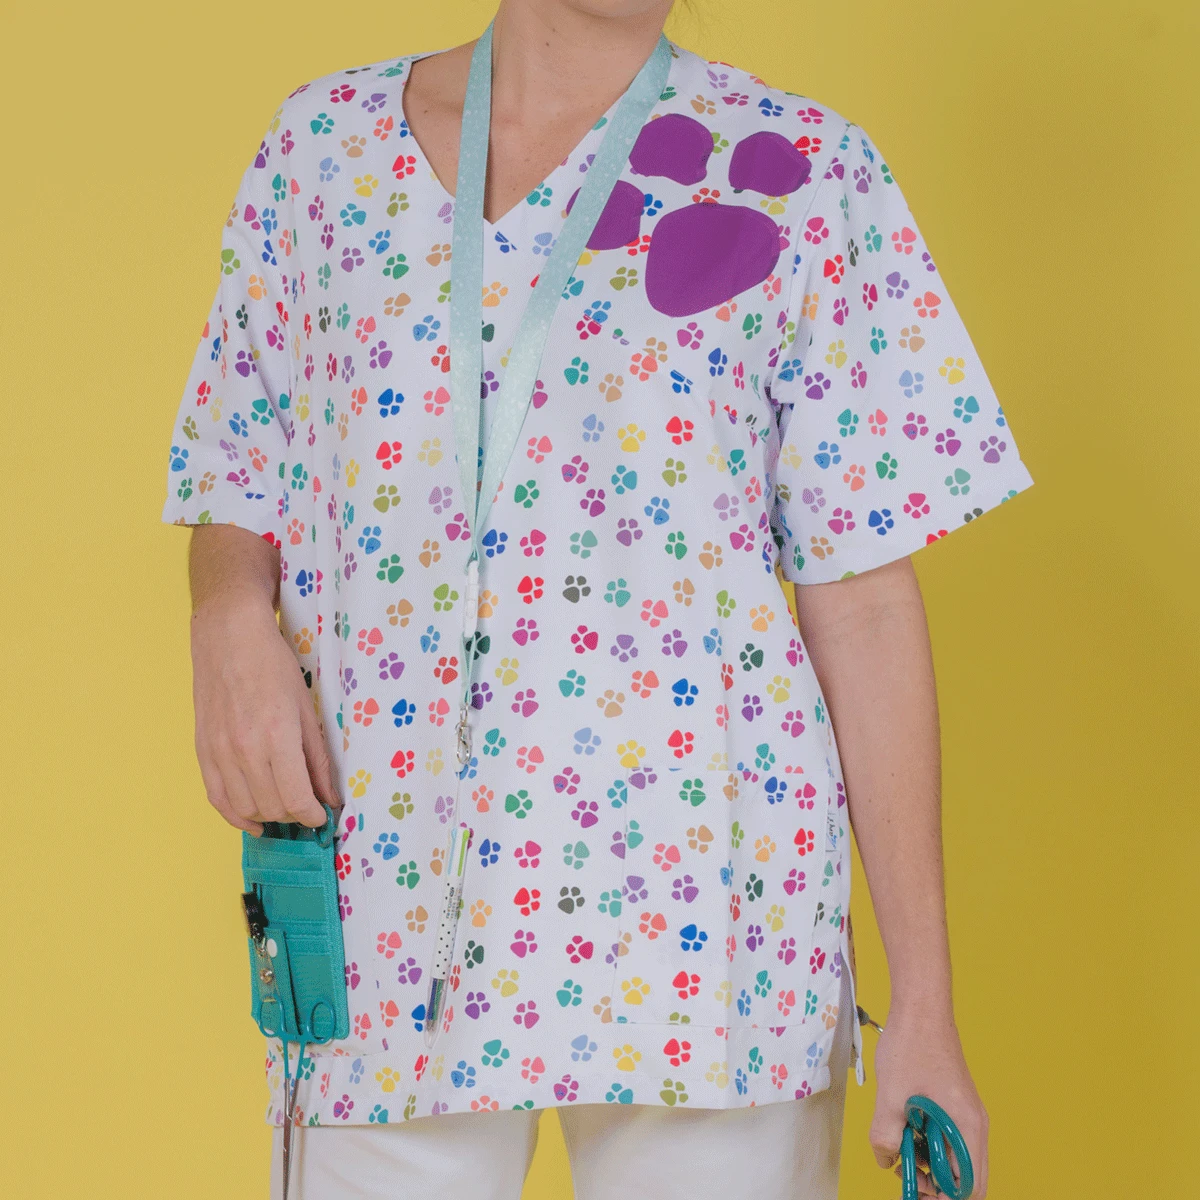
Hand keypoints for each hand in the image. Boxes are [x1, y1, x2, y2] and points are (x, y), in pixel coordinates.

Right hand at [190, 593, 338, 834]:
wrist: (228, 638)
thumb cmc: (273, 666)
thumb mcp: (306, 709)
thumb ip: (318, 758)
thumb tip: (330, 796)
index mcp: (276, 737)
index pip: (296, 798)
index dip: (314, 816)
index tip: (323, 816)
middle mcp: (245, 750)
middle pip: (273, 807)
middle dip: (296, 816)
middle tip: (309, 807)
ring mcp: (219, 753)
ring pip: (246, 808)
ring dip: (270, 816)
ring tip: (286, 810)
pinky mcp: (203, 751)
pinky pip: (217, 799)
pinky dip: (236, 816)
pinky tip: (254, 821)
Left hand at [869, 1002, 988, 1196]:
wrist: (921, 1007)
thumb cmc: (911, 1045)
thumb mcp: (891, 1096)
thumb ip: (885, 1135)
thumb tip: (886, 1161)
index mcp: (968, 1128)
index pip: (970, 1188)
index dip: (944, 1199)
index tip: (917, 1192)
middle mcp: (975, 1125)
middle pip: (966, 1178)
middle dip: (937, 1186)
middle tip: (906, 1176)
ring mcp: (967, 1113)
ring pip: (957, 1158)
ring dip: (931, 1164)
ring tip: (901, 1151)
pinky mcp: (956, 1103)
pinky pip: (950, 1138)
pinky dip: (930, 1144)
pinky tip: (906, 1131)